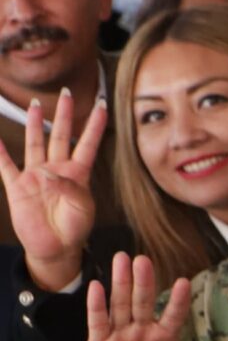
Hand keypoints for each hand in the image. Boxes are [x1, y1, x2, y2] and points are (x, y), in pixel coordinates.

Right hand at [0, 89, 105, 292]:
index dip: (96, 125)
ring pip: (35, 144)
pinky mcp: (18, 187)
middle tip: (66, 92)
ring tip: (34, 105)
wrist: (55, 248)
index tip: (105, 105)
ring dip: (34, 124)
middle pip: (60, 135)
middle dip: (64, 114)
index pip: (89, 143)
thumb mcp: (82, 208)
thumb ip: (69, 188)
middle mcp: (57, 170)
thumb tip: (46, 173)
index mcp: (78, 174)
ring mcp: (36, 176)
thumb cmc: (75, 229)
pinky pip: (6, 166)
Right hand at [80, 253, 190, 340]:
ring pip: (121, 304)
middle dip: (143, 281)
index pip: (173, 317)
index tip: (184, 282)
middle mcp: (141, 330)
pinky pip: (97, 321)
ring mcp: (119, 333)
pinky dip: (96, 305)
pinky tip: (96, 286)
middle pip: (143, 302)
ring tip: (121, 259)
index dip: (178, 301)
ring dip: (120, 283)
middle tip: (142, 260)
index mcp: (163, 337)